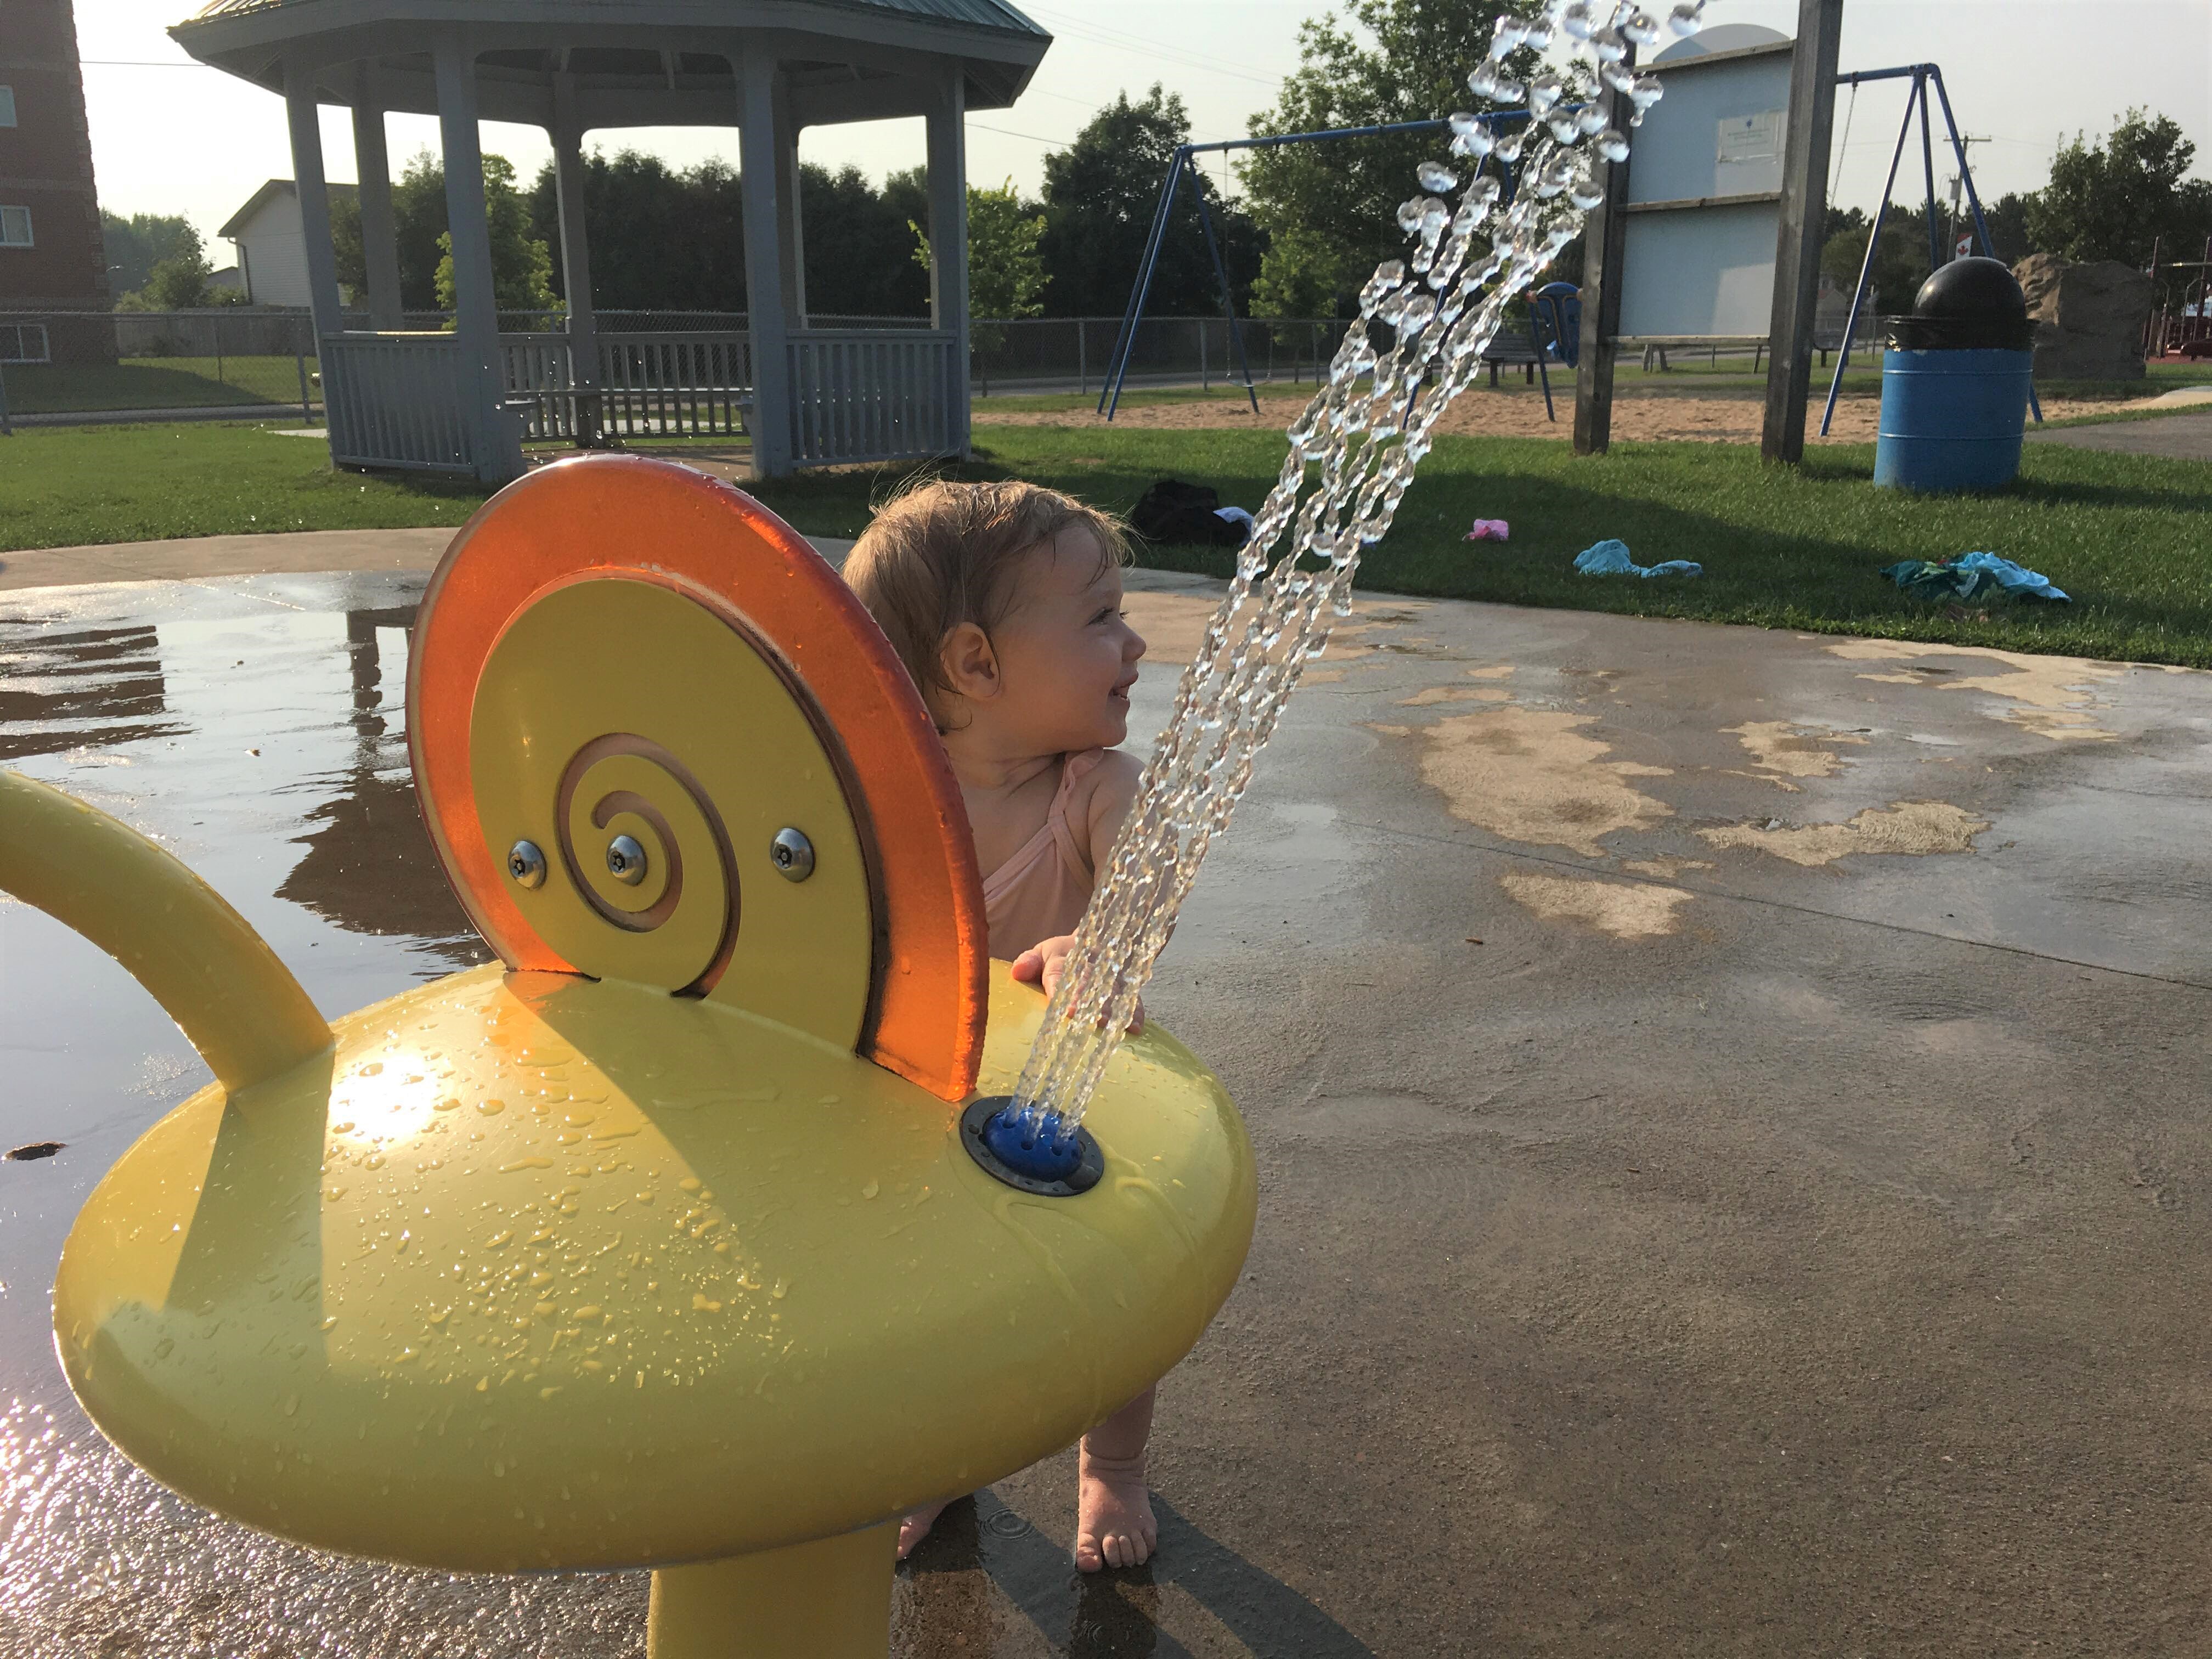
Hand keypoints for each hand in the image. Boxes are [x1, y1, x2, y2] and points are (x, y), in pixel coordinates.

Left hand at [1010, 936, 1143, 1032]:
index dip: (1061, 989)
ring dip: (1112, 1010)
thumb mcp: (1044, 952)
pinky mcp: (1127, 983)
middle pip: (1089, 984)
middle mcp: (1089, 965)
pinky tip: (1135, 1027)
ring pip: (1112, 991)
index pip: (1059, 973)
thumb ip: (1030, 962)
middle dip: (1090, 1004)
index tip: (1066, 1009)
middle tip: (1091, 1021)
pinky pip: (1132, 996)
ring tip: (1110, 1026)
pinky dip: (1135, 1011)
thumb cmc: (1064, 955)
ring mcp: (1110, 973)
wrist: (1099, 938)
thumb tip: (1017, 972)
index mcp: (1063, 957)